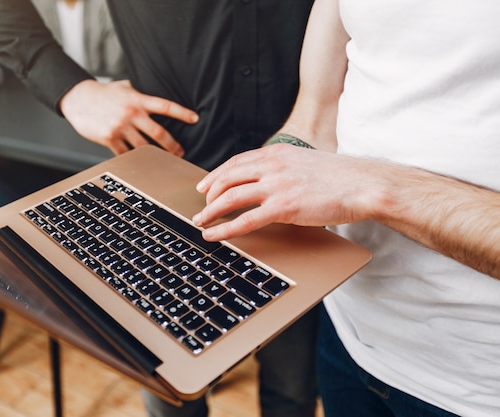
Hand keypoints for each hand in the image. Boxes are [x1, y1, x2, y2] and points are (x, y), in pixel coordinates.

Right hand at [59, 79, 198, 155]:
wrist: (78, 99)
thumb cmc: (103, 93)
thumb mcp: (124, 87)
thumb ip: (140, 93)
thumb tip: (156, 94)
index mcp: (138, 100)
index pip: (165, 106)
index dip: (182, 113)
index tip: (195, 119)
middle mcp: (131, 113)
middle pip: (159, 133)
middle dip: (173, 145)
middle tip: (181, 152)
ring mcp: (121, 127)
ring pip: (144, 147)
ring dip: (156, 155)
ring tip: (163, 160)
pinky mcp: (110, 138)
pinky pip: (126, 153)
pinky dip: (134, 159)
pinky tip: (141, 163)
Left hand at [192, 144, 377, 240]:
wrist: (362, 184)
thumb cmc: (340, 177)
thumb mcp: (305, 162)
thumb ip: (284, 168)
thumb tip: (269, 180)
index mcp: (277, 154)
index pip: (236, 162)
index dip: (216, 175)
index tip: (205, 185)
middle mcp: (272, 166)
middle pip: (227, 178)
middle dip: (209, 194)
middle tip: (201, 207)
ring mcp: (276, 186)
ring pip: (230, 198)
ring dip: (210, 211)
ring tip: (201, 222)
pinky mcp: (283, 207)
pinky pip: (244, 220)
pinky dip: (224, 229)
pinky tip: (214, 235)